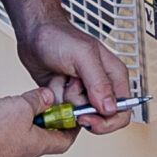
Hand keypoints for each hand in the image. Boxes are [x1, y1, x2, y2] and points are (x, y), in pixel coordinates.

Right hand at [0, 88, 77, 156]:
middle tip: (36, 108)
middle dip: (38, 123)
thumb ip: (36, 100)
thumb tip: (46, 97)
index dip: (70, 128)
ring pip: (14, 141)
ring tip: (4, 112)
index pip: (64, 140)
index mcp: (37, 145)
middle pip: (38, 140)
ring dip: (13, 126)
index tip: (71, 118)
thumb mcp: (21, 105)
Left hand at [15, 19, 133, 135]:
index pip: (122, 112)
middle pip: (100, 119)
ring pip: (79, 116)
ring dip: (66, 103)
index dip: (106, 121)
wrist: (34, 34)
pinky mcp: (67, 98)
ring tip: (62, 81)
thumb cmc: (60, 37)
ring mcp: (83, 94)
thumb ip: (98, 82)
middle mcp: (102, 88)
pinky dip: (56, 103)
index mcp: (114, 77)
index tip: (87, 117)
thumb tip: (109, 108)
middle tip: (69, 95)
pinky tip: (54, 85)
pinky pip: (65, 113)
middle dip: (81, 110)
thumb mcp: (82, 56)